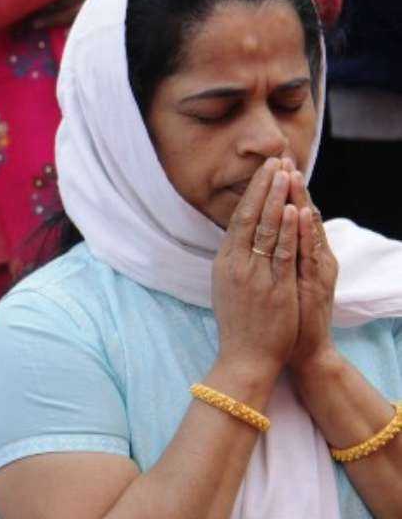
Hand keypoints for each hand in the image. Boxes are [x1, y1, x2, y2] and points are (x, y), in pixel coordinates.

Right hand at [212, 158, 299, 384]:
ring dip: (278, 199)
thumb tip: (242, 238)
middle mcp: (235, 265)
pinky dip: (289, 230)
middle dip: (264, 186)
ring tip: (286, 174)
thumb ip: (235, 261)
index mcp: (224, 263)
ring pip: (267, 230)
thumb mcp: (227, 287)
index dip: (253, 192)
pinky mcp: (274, 288)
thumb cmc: (239, 325)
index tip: (264, 171)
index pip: (238, 219)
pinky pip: (282, 253)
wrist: (244, 358)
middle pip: (250, 217)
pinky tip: (294, 210)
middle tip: (275, 160)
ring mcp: (254, 276)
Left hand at [284, 164, 339, 373]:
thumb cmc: (280, 319)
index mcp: (298, 256)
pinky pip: (308, 253)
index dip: (279, 191)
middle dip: (290, 186)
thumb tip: (249, 237)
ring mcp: (313, 268)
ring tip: (292, 173)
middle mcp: (309, 257)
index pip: (288, 215)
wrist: (293, 351)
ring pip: (306, 228)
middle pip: (299, 214)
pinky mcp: (315, 283)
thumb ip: (268, 258)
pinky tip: (300, 211)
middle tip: (283, 157)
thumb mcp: (273, 282)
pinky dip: (303, 231)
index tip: (270, 165)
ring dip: (299, 199)